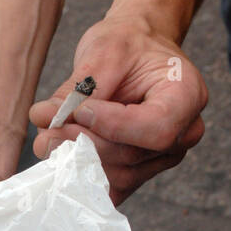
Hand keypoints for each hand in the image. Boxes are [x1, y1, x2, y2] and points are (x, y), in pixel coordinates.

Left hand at [29, 16, 207, 205]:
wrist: (137, 49)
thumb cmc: (128, 43)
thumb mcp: (104, 52)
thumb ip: (76, 88)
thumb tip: (42, 117)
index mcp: (187, 95)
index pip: (156, 128)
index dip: (113, 126)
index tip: (79, 110)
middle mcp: (183, 133)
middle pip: (132, 155)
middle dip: (84, 143)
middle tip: (47, 130)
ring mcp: (163, 157)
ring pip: (118, 175)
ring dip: (78, 160)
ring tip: (48, 137)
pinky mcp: (141, 172)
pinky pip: (112, 186)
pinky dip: (82, 175)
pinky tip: (60, 156)